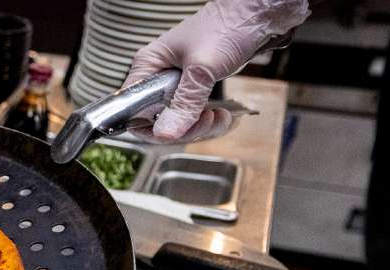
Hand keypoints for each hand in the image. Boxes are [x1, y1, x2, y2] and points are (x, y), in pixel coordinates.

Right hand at [122, 0, 309, 142]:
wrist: (258, 16)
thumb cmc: (226, 26)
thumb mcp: (202, 69)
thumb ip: (184, 103)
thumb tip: (165, 134)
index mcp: (149, 65)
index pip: (132, 108)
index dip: (150, 126)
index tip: (173, 131)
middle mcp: (158, 76)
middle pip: (156, 120)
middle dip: (183, 127)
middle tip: (204, 121)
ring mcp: (177, 83)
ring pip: (177, 121)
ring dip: (200, 126)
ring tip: (217, 117)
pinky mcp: (195, 87)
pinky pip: (193, 115)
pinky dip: (208, 121)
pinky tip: (221, 115)